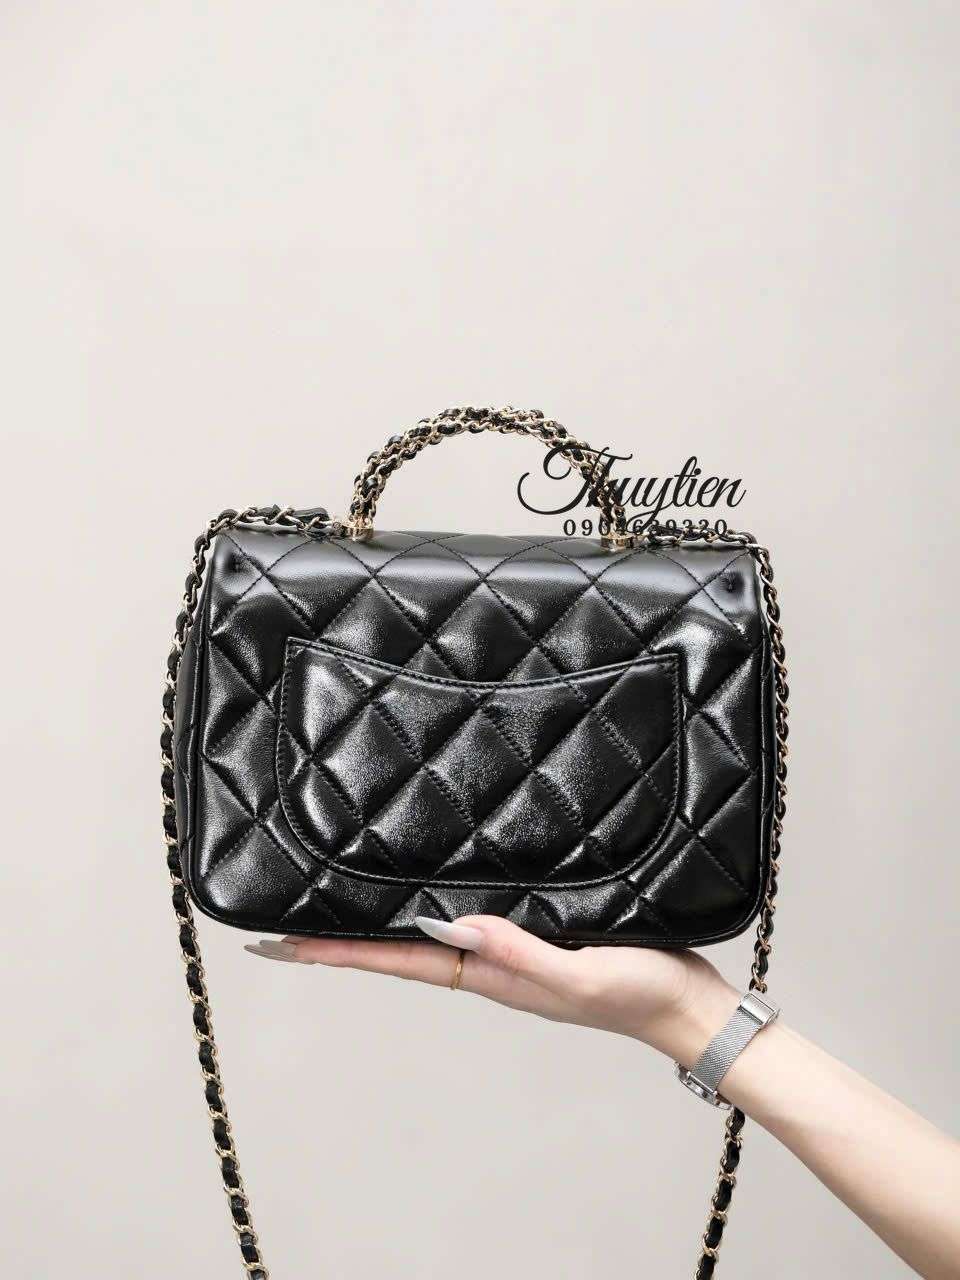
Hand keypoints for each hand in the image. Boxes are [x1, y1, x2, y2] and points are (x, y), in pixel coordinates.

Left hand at [247, 916, 739, 1065]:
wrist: (688, 1005)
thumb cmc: (639, 995)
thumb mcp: (578, 976)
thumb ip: (520, 956)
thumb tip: (451, 926)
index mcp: (490, 975)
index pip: (396, 960)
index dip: (336, 952)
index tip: (280, 945)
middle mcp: (490, 963)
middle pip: (399, 948)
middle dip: (341, 938)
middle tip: (285, 923)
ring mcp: (512, 950)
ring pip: (430, 932)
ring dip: (382, 922)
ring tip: (339, 902)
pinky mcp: (538, 932)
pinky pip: (472, 917)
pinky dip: (436, 907)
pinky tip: (433, 889)